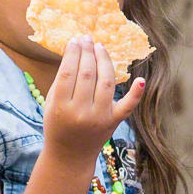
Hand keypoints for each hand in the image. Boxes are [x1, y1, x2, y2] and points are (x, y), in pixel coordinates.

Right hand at [41, 35, 143, 161]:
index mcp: (61, 107)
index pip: (68, 73)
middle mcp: (81, 113)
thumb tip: (75, 51)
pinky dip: (135, 93)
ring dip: (104, 61)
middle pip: (87, 75)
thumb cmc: (58, 124)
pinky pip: (127, 106)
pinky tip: (140, 79)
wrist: (70, 155)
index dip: (72, 53)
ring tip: (100, 47)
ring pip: (106, 83)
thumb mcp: (52, 104)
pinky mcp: (114, 122)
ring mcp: (99, 118)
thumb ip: (62, 80)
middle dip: (87, 52)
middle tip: (87, 38)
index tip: (75, 40)